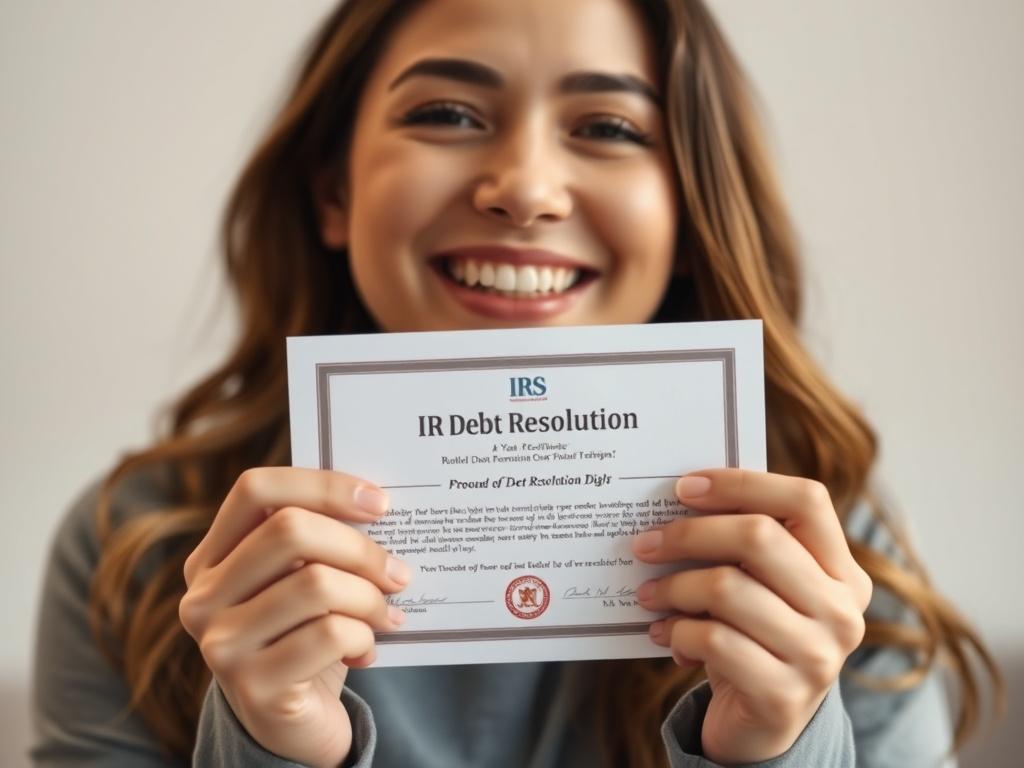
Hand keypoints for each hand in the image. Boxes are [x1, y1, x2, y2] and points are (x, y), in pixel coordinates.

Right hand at [179, 467, 410, 767]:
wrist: (292, 723)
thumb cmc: (305, 635)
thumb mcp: (300, 581)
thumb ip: (318, 542)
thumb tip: (377, 503)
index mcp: (211, 558)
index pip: (256, 489)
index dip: (322, 485)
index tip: (379, 503)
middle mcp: (203, 597)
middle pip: (290, 530)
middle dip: (359, 547)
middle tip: (397, 571)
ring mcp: (221, 644)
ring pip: (315, 583)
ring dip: (370, 598)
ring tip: (387, 613)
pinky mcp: (253, 686)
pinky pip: (329, 634)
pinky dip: (363, 636)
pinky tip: (366, 649)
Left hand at [632, 469, 871, 764]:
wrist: (763, 726)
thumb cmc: (754, 638)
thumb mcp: (763, 588)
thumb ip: (743, 545)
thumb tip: (678, 499)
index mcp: (843, 573)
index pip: (806, 500)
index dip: (741, 483)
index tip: (683, 487)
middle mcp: (843, 611)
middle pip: (758, 537)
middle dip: (689, 534)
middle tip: (645, 544)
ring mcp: (819, 656)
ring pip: (727, 588)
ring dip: (672, 587)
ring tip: (648, 594)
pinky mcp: (783, 696)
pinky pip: (712, 639)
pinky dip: (676, 631)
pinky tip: (663, 634)